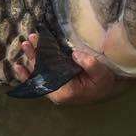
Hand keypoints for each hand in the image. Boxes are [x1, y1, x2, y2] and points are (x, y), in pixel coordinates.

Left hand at [12, 33, 133, 104]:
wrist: (109, 87)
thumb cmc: (104, 81)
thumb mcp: (101, 73)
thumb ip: (90, 64)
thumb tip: (76, 54)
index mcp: (64, 92)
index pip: (45, 78)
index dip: (37, 63)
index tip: (30, 52)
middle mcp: (56, 92)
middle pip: (40, 74)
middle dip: (33, 58)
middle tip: (26, 43)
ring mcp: (56, 86)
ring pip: (40, 72)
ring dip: (33, 58)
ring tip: (26, 43)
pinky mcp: (57, 80)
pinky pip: (42, 74)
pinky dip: (35, 65)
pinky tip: (27, 56)